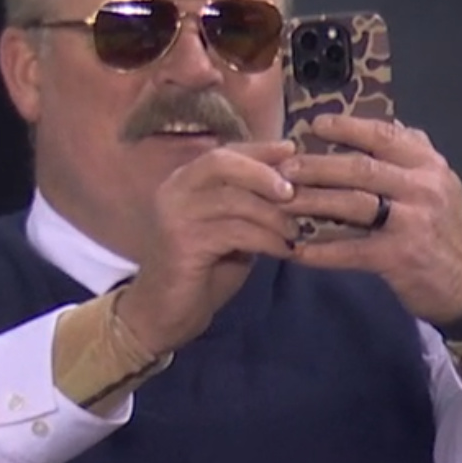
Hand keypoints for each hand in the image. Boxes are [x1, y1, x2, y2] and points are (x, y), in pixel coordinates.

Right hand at [116, 140, 297, 354]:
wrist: (166, 312)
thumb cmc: (203, 270)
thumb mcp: (232, 229)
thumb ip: (251, 205)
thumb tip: (293, 184)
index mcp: (185, 181)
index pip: (224, 152)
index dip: (260, 149)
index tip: (292, 151)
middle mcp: (174, 190)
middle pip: (222, 162)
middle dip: (263, 173)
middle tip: (293, 194)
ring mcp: (175, 216)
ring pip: (233, 199)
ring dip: (272, 215)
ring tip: (295, 231)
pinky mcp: (182, 243)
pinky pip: (235, 232)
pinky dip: (267, 239)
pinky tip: (284, 251)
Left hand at [280, 115, 461, 323]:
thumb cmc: (443, 229)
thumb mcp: (439, 183)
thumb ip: (413, 154)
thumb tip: (387, 123)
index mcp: (428, 164)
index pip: (384, 136)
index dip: (348, 128)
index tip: (315, 125)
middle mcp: (422, 187)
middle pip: (360, 169)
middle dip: (317, 166)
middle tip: (284, 166)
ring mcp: (411, 221)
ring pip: (352, 204)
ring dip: (312, 202)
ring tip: (281, 202)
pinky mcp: (399, 256)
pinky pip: (351, 250)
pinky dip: (321, 251)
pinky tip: (296, 250)